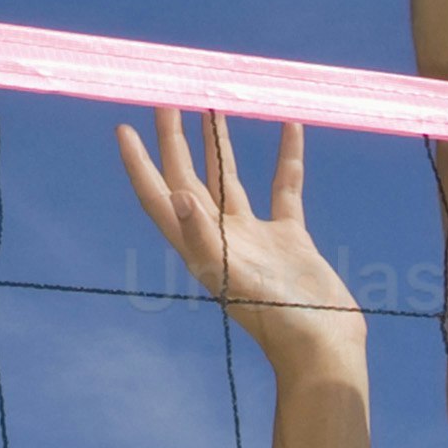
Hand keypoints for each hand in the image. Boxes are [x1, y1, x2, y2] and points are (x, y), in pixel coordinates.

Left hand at [113, 104, 364, 370]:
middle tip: (167, 97)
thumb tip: (175, 194)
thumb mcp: (236, 278)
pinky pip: (284, 188)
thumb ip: (205, 238)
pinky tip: (290, 126)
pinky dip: (286, 157)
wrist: (324, 349)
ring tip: (214, 103)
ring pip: (230, 178)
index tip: (123, 126)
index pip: (157, 196)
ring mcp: (254, 237)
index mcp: (197, 248)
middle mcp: (219, 238)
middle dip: (175, 140)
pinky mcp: (289, 238)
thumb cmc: (278, 323)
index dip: (138, 164)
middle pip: (188, 177)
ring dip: (220, 143)